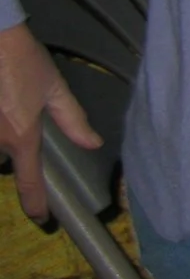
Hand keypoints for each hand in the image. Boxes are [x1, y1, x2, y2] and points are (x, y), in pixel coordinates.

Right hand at [0, 20, 99, 225]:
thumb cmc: (23, 61)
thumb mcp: (55, 88)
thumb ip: (73, 120)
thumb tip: (93, 143)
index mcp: (21, 136)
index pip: (30, 180)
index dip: (36, 202)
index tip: (41, 217)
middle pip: (7, 162)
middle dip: (18, 153)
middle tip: (26, 122)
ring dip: (6, 138)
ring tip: (14, 107)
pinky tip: (6, 107)